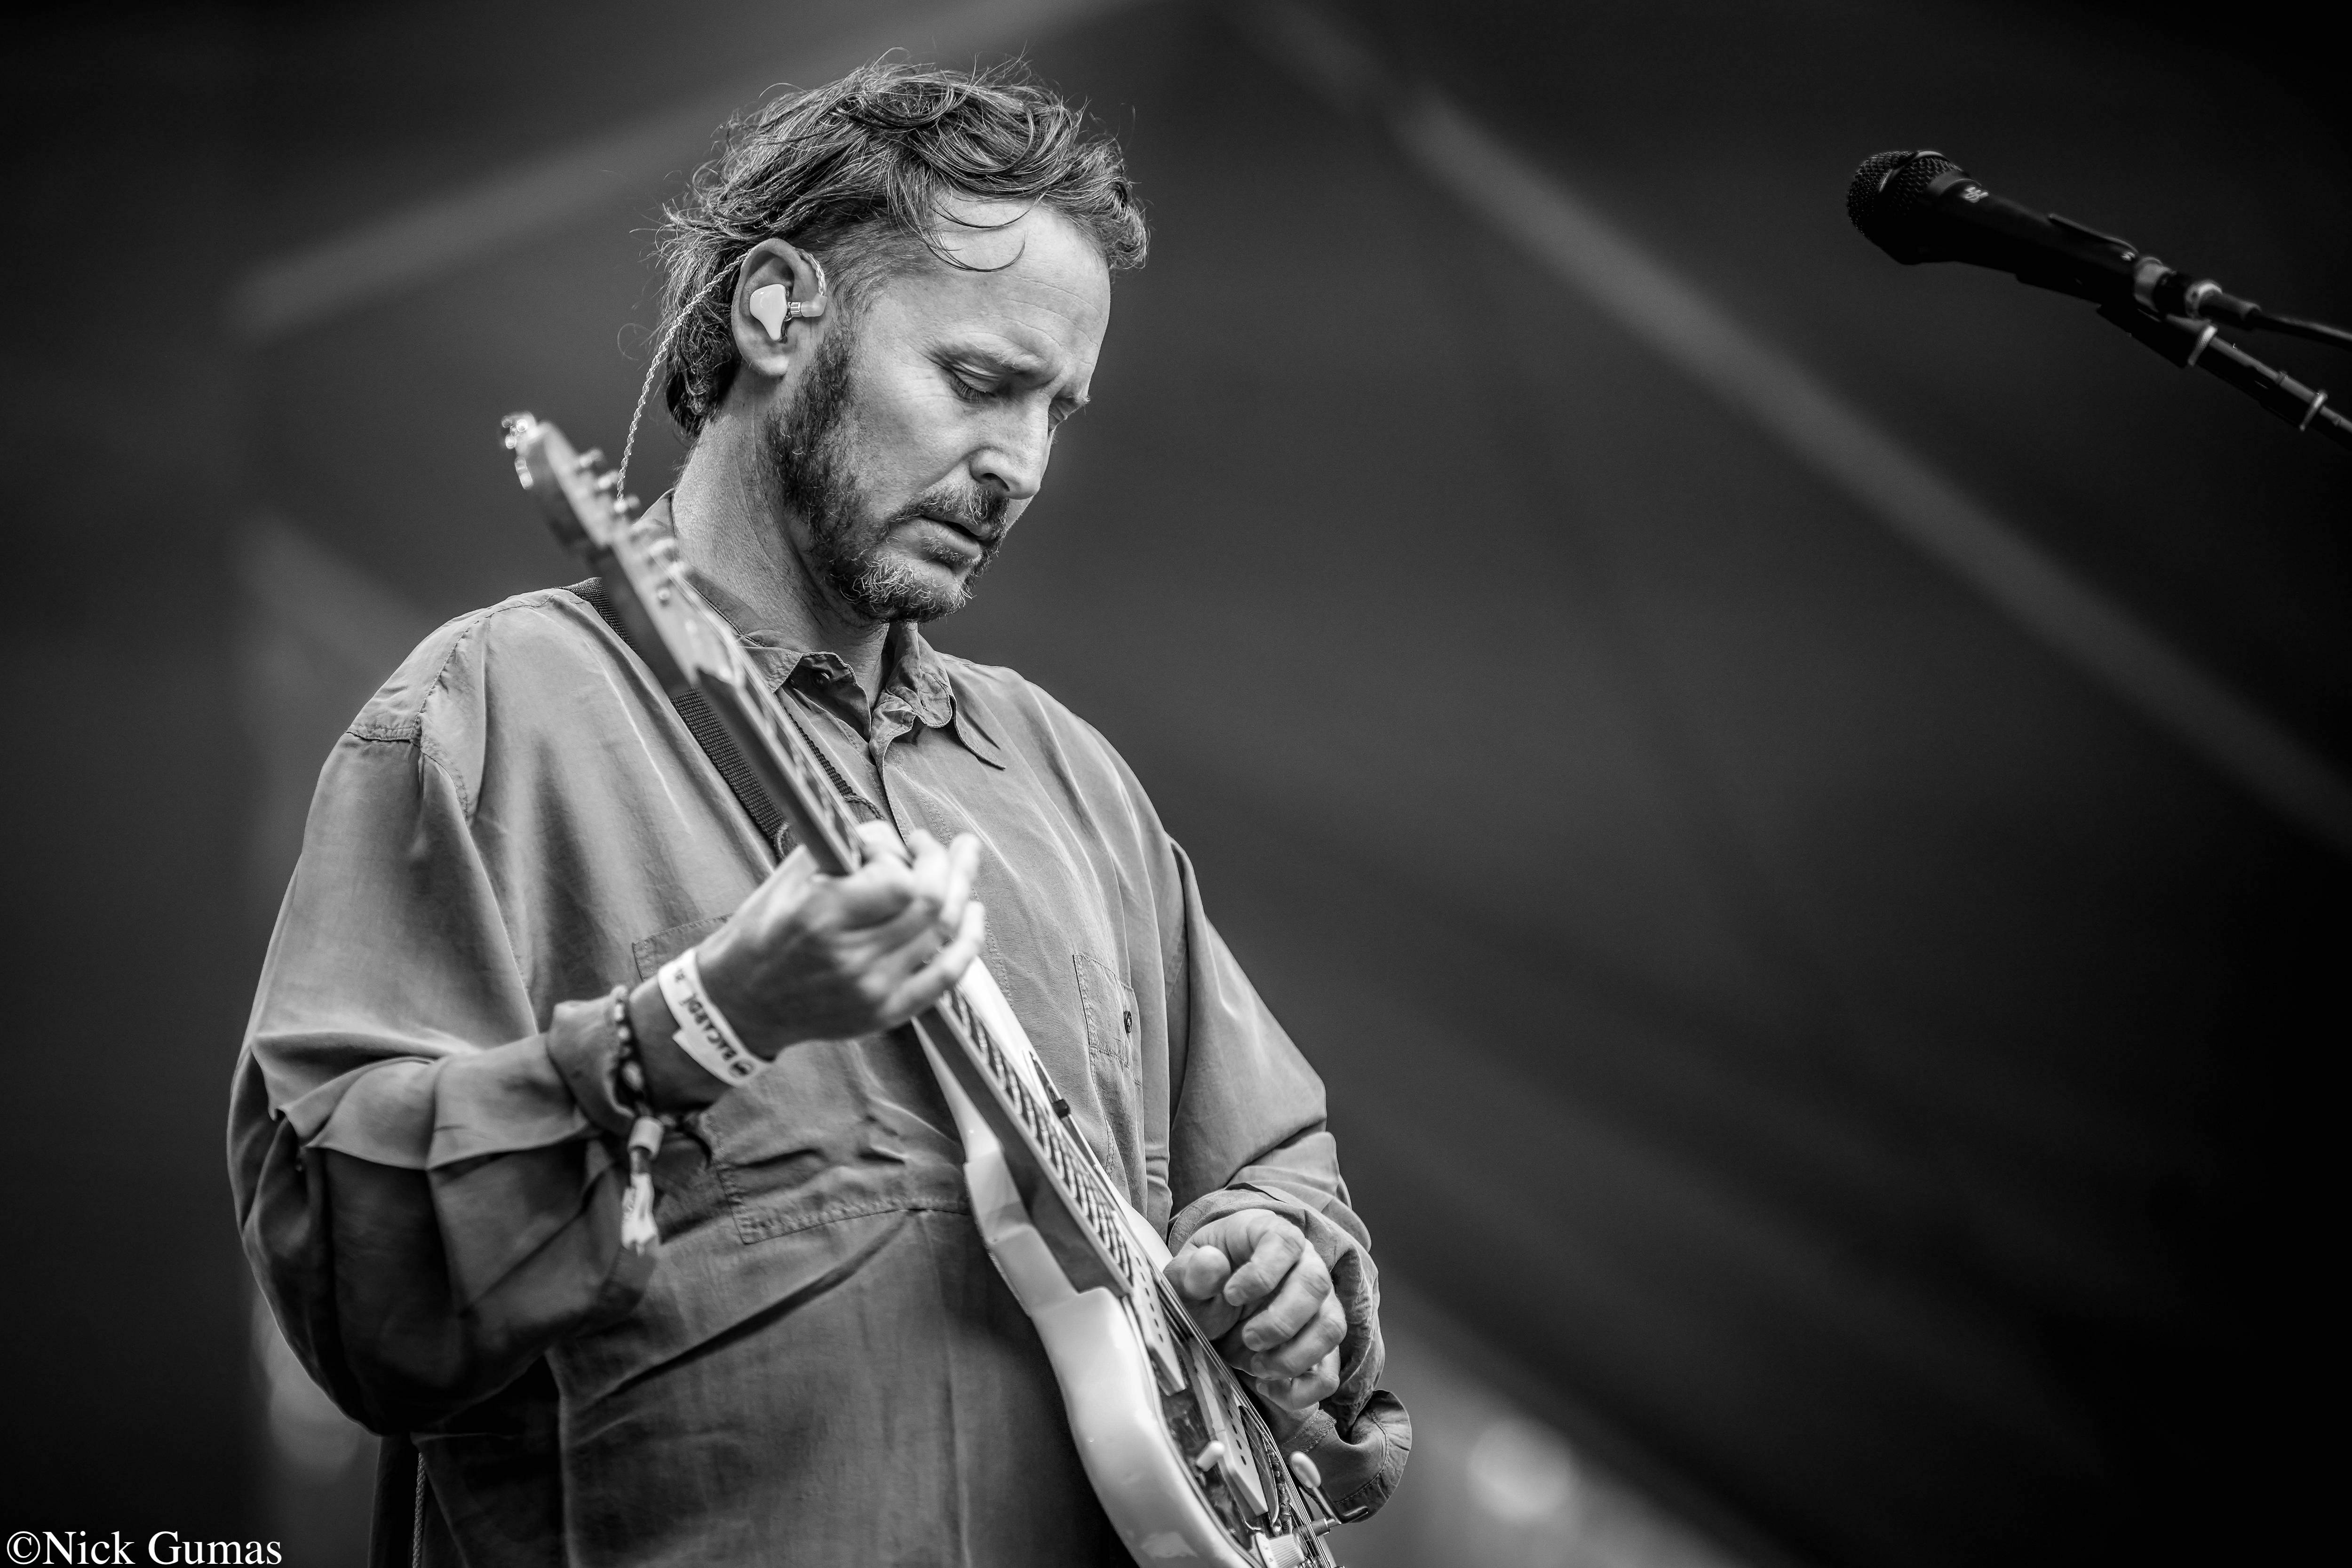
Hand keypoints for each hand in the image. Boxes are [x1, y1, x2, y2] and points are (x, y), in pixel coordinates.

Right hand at [693, 822, 984, 1052]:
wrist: (742, 1000)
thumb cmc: (768, 926)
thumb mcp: (794, 872)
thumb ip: (850, 846)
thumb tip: (903, 841)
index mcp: (821, 918)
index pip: (899, 881)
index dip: (914, 855)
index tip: (909, 842)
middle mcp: (850, 959)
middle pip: (931, 906)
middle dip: (950, 865)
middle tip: (953, 845)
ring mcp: (872, 991)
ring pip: (943, 935)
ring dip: (963, 892)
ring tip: (966, 865)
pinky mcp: (886, 1013)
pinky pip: (945, 978)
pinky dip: (968, 943)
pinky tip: (974, 914)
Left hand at [1164, 1210, 1345, 1411]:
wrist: (1215, 1308)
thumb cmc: (1205, 1284)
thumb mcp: (1188, 1276)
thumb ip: (1194, 1272)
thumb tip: (1211, 1262)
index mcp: (1271, 1234)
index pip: (1285, 1242)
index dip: (1262, 1272)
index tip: (1231, 1296)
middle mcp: (1306, 1263)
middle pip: (1316, 1285)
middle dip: (1281, 1321)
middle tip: (1248, 1338)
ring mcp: (1320, 1303)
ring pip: (1331, 1327)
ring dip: (1294, 1355)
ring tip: (1256, 1366)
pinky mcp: (1319, 1343)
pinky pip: (1329, 1370)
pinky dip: (1302, 1389)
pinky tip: (1268, 1387)